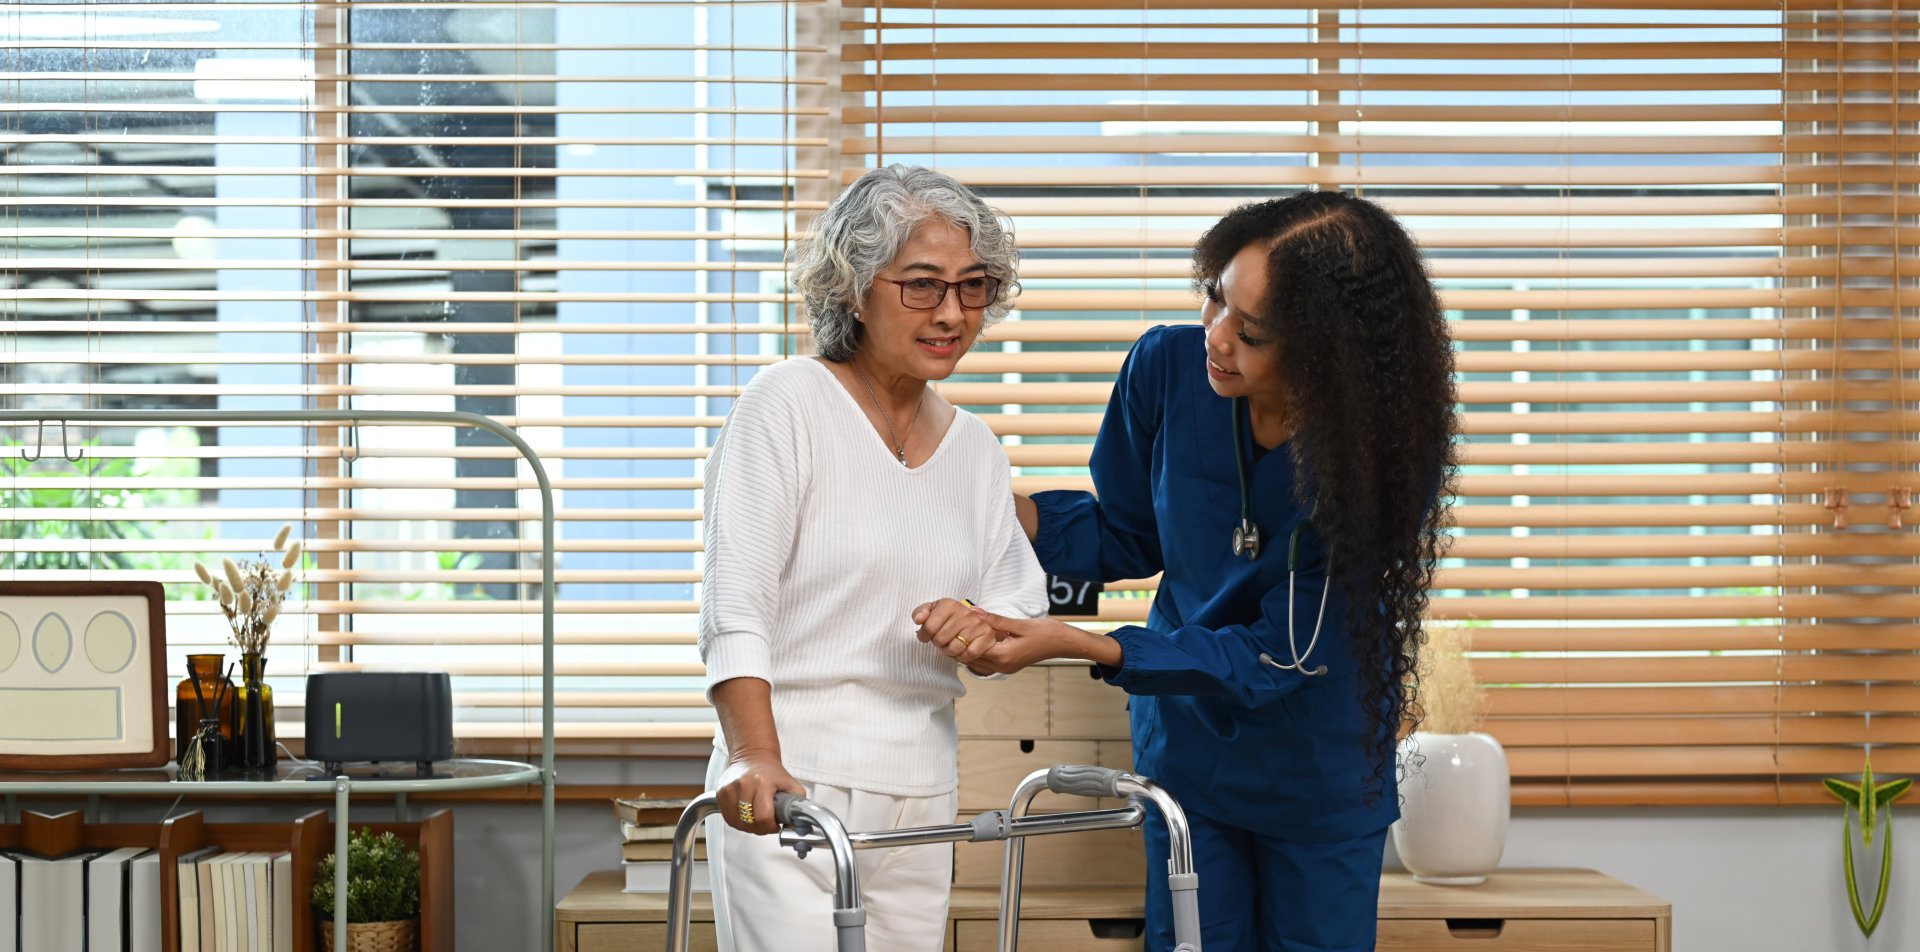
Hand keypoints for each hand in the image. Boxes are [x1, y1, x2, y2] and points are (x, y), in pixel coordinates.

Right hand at [711, 749, 805, 835]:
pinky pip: (728, 818)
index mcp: (763, 782)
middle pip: (750, 822)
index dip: (771, 826)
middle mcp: (744, 784)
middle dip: (761, 828)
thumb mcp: (791, 785)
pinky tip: (746, 815)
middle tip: (767, 822)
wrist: (753, 757)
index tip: (775, 825)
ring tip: (756, 818)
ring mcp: (730, 789)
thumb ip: (798, 806)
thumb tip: (794, 827)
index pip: (763, 817)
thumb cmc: (771, 772)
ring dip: (748, 826)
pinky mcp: (721, 793)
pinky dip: (738, 821)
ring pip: (737, 823)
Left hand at [913, 598, 999, 665]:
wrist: (971, 620)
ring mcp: (977, 624)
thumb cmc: (947, 618)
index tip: (925, 636)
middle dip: (938, 644)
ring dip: (949, 651)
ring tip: (951, 644)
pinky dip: (963, 656)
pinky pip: (968, 654)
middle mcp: (965, 612)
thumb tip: (919, 619)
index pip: (929, 627)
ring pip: (954, 649)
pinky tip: (962, 649)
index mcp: (949, 604)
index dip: (923, 635)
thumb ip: (920, 613)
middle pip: (940, 640)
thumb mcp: (932, 611)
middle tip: (941, 640)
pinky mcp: (987, 636)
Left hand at [967, 608, 1123, 675]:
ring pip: (976, 663)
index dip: (963, 637)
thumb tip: (974, 611)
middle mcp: (1002, 666)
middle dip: (962, 644)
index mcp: (1003, 656)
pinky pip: (985, 663)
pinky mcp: (1008, 666)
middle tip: (956, 628)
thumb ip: (995, 619)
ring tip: (964, 633)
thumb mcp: (1019, 624)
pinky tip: (978, 639)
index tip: (958, 623)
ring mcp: (1005, 668)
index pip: (972, 649)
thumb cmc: (1046, 632)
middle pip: (970, 659)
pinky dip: (978, 652)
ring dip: (968, 649)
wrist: (1064, 643)